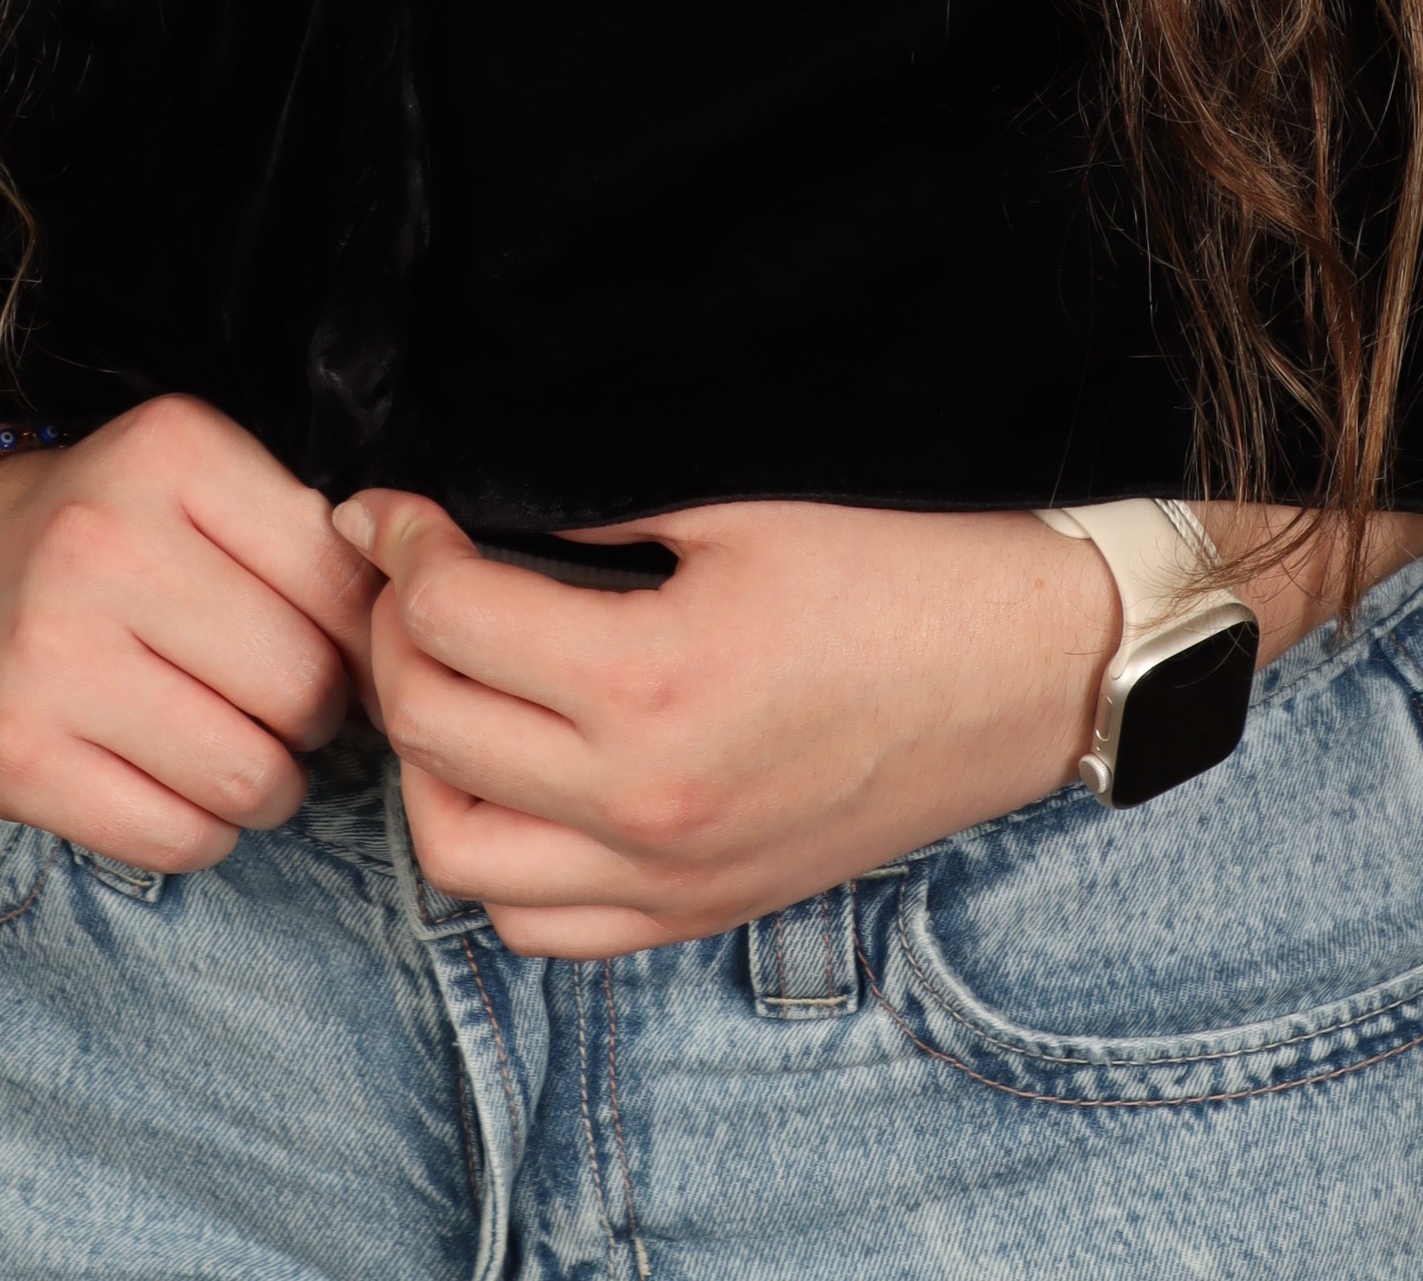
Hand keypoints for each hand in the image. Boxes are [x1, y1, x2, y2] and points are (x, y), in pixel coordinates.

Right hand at [0, 393, 383, 871]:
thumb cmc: (104, 531)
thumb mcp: (200, 482)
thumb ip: (307, 539)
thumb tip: (409, 643)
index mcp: (169, 450)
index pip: (337, 578)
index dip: (361, 636)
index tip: (343, 653)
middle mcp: (102, 543)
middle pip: (301, 685)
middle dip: (317, 716)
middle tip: (286, 707)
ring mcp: (50, 654)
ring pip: (250, 775)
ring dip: (271, 785)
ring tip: (242, 751)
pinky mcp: (14, 756)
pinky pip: (177, 838)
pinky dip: (205, 831)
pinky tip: (178, 786)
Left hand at [330, 493, 1120, 951]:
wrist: (1035, 664)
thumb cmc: (904, 560)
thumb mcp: (740, 498)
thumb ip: (596, 505)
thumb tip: (472, 497)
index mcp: (655, 682)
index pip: (450, 618)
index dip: (398, 543)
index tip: (388, 505)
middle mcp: (648, 803)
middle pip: (429, 732)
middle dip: (390, 638)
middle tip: (404, 574)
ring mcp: (673, 875)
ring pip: (460, 855)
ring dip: (425, 760)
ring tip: (446, 676)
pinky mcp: (702, 910)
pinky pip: (543, 925)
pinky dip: (499, 857)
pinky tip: (516, 774)